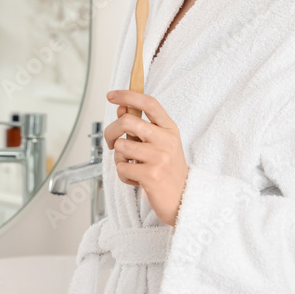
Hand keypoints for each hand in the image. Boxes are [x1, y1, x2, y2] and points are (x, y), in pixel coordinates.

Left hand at [105, 90, 188, 226]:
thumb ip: (141, 125)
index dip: (128, 95)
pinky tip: (136, 178)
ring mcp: (159, 157)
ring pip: (121, 146)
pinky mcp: (151, 175)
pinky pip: (122, 167)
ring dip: (119, 157)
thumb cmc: (168, 169)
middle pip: (127, 121)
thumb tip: (122, 108)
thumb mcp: (160, 142)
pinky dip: (123, 174)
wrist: (183, 198)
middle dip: (111, 131)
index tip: (112, 96)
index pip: (149, 103)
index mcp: (169, 128)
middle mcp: (166, 140)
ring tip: (132, 165)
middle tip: (112, 142)